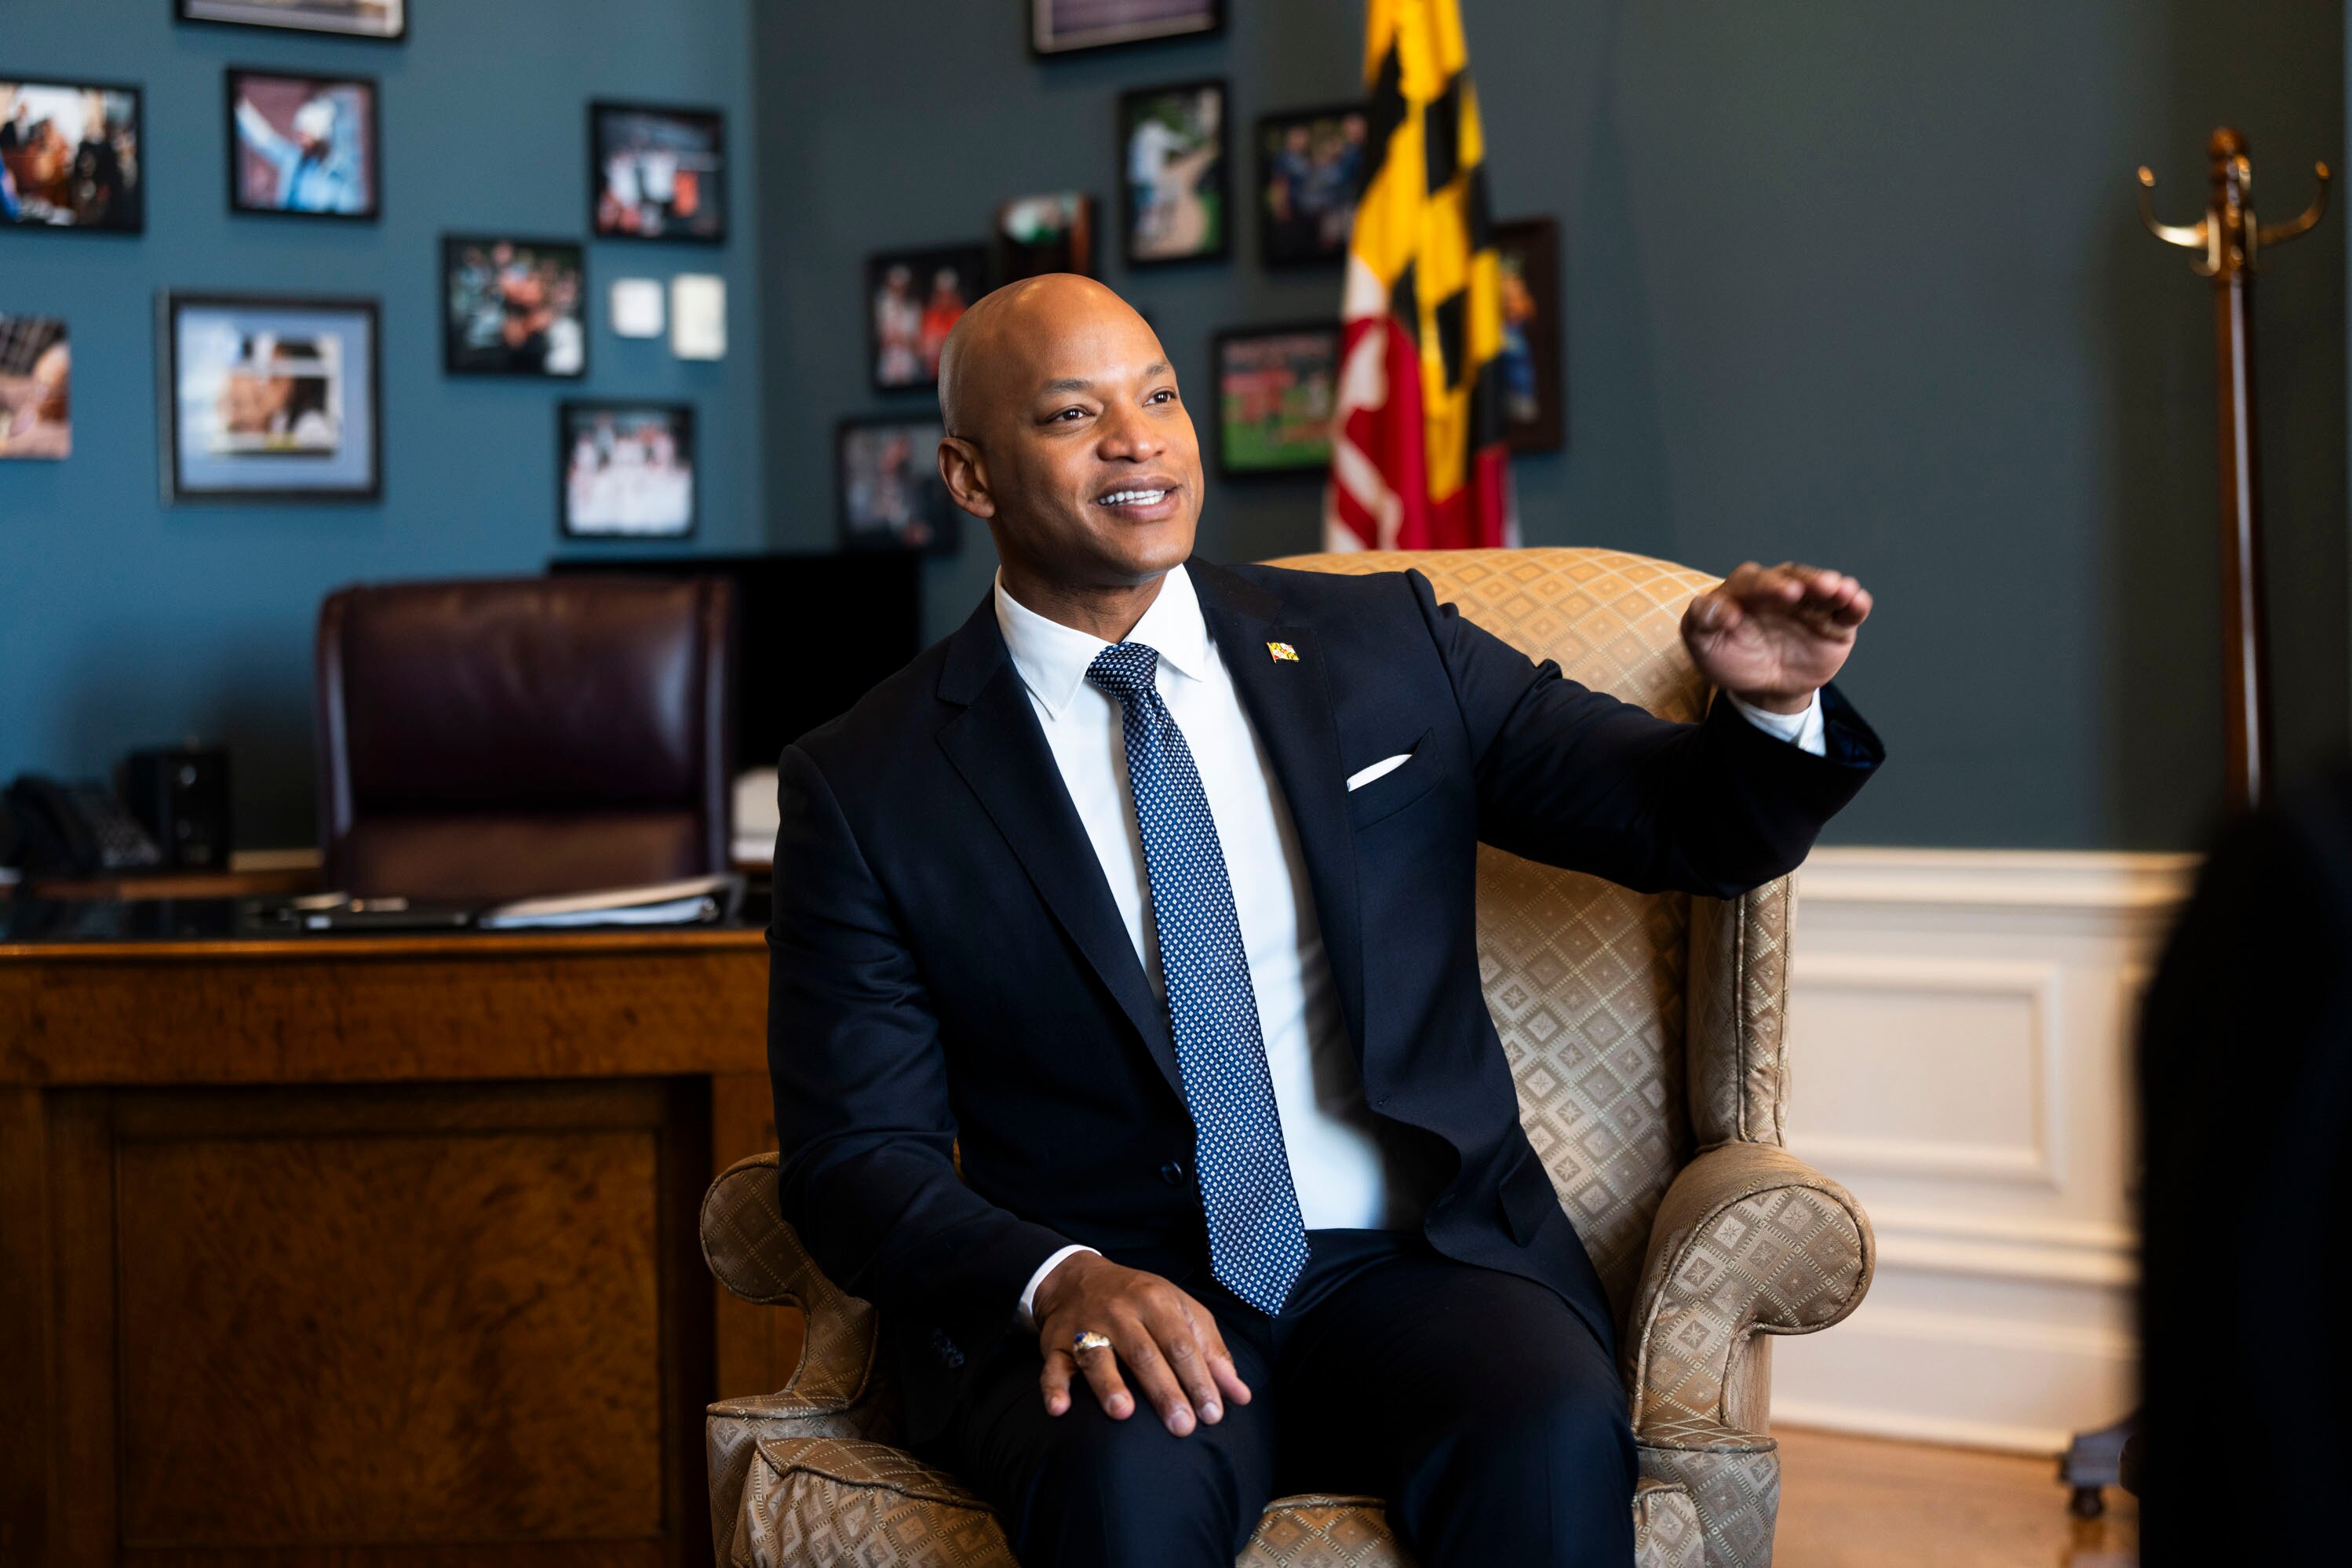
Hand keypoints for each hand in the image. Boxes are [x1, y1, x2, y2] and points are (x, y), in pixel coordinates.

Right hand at [1031, 1251, 1251, 1435]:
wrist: (1078, 1276)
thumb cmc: (1142, 1300)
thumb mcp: (1181, 1311)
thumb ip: (1211, 1351)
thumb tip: (1241, 1396)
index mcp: (1156, 1302)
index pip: (1181, 1344)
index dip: (1198, 1379)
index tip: (1213, 1414)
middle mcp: (1120, 1312)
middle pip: (1144, 1353)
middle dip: (1164, 1391)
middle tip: (1182, 1427)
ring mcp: (1085, 1326)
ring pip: (1097, 1356)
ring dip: (1109, 1385)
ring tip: (1124, 1414)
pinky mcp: (1056, 1343)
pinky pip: (1052, 1365)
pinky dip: (1054, 1387)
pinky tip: (1060, 1409)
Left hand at [1681, 561, 1871, 713]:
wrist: (1761, 688)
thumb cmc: (1730, 657)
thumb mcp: (1703, 643)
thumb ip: (1701, 620)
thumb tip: (1720, 610)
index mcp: (1747, 588)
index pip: (1754, 581)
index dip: (1763, 587)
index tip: (1780, 596)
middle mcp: (1782, 589)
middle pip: (1794, 578)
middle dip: (1804, 581)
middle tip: (1809, 589)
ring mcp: (1811, 605)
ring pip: (1825, 589)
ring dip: (1834, 586)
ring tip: (1840, 590)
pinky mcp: (1834, 624)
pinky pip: (1849, 610)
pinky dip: (1856, 603)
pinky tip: (1857, 600)